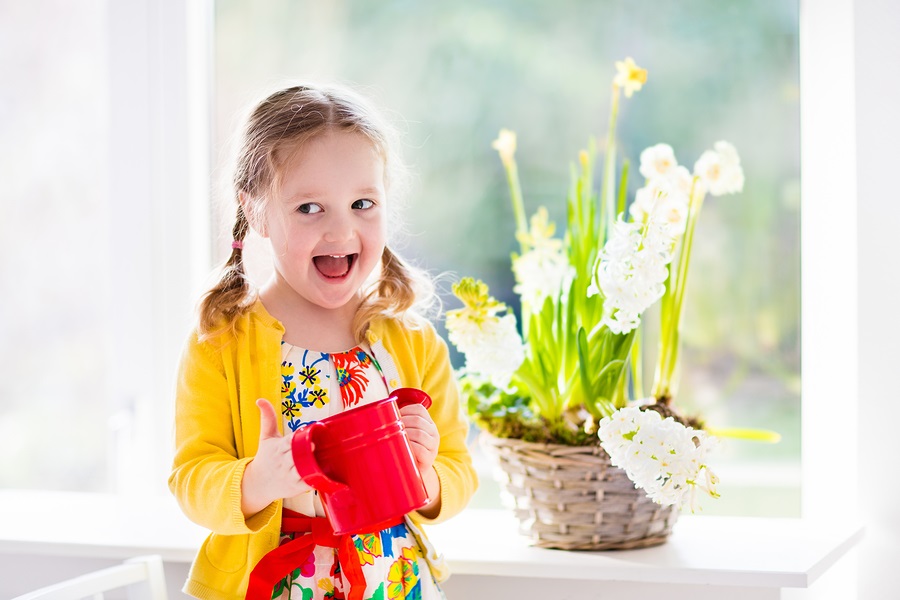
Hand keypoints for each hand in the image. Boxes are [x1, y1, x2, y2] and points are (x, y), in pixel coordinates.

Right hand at [240, 399, 310, 517]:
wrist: (258, 483)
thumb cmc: (266, 456)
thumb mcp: (266, 437)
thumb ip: (267, 418)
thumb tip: (260, 399)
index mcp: (278, 448)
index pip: (287, 442)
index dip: (296, 438)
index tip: (306, 433)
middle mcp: (283, 462)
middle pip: (295, 456)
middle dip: (304, 451)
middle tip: (314, 446)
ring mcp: (289, 476)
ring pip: (301, 471)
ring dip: (310, 466)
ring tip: (321, 460)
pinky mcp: (295, 488)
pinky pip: (306, 484)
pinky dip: (313, 481)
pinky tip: (322, 476)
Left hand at [400, 402, 441, 516]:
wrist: (413, 477)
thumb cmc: (403, 453)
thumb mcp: (403, 436)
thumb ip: (395, 425)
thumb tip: (370, 414)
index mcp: (427, 423)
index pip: (419, 409)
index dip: (405, 410)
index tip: (394, 418)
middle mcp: (433, 433)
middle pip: (417, 420)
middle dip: (401, 423)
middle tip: (390, 431)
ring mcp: (433, 446)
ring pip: (420, 434)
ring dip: (405, 434)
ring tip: (395, 440)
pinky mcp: (429, 459)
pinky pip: (421, 450)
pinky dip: (410, 448)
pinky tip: (402, 449)